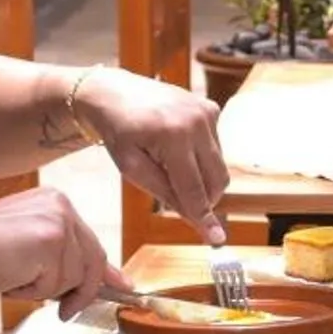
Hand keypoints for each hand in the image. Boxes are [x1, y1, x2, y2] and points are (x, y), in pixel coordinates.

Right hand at [0, 187, 130, 319]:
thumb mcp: (28, 251)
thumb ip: (61, 260)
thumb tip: (101, 284)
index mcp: (54, 202)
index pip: (90, 242)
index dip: (105, 271)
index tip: (122, 287)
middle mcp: (61, 205)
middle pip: (91, 261)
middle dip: (80, 292)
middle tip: (67, 312)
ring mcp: (59, 221)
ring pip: (73, 278)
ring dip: (43, 289)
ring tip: (11, 276)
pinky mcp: (53, 239)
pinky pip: (57, 284)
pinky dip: (33, 291)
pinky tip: (10, 276)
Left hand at [74, 68, 230, 244]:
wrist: (113, 93)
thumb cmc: (118, 134)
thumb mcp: (132, 168)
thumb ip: (165, 193)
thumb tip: (196, 219)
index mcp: (172, 137)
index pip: (194, 188)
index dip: (205, 217)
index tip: (217, 240)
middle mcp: (196, 121)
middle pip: (216, 179)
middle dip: (204, 199)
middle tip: (181, 202)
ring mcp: (207, 112)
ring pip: (219, 166)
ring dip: (201, 177)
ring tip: (170, 167)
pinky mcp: (211, 108)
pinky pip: (217, 147)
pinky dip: (202, 158)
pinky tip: (177, 149)